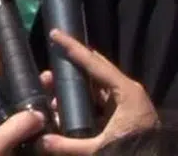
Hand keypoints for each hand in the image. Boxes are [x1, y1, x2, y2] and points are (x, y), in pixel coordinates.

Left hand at [0, 48, 45, 155]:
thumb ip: (13, 128)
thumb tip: (38, 112)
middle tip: (5, 47)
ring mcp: (1, 135)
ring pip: (15, 106)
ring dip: (29, 91)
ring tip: (46, 75)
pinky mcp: (18, 147)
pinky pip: (31, 127)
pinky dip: (45, 116)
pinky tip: (59, 106)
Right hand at [38, 30, 160, 153]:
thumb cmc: (135, 149)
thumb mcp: (102, 148)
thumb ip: (70, 146)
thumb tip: (42, 142)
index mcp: (126, 91)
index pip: (95, 63)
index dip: (73, 48)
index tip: (56, 33)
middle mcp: (127, 90)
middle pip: (95, 69)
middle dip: (71, 66)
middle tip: (49, 66)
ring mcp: (125, 101)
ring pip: (96, 85)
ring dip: (75, 84)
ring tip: (52, 88)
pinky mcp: (123, 113)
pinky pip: (99, 99)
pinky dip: (83, 98)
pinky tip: (66, 103)